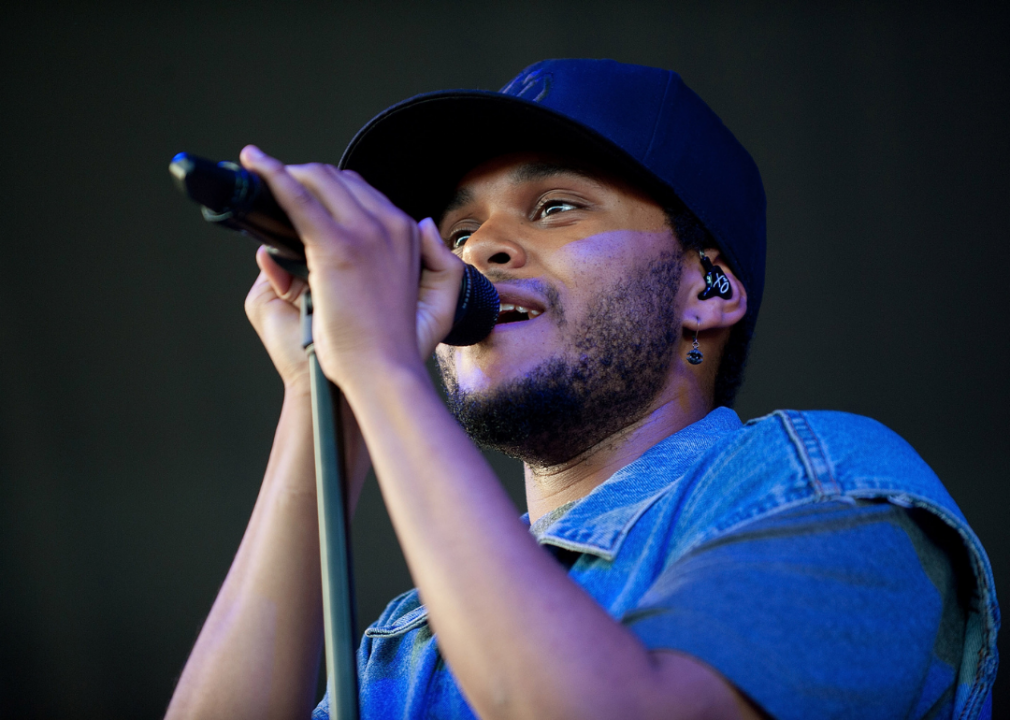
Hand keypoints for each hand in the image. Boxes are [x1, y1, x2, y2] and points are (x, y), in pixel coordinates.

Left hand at [239, 146, 463, 387]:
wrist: (383, 373)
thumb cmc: (400, 347)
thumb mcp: (440, 302)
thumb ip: (438, 259)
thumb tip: (424, 224)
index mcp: (408, 236)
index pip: (363, 193)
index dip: (330, 191)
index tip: (305, 197)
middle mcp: (389, 226)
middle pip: (339, 180)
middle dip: (305, 177)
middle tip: (274, 186)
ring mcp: (363, 233)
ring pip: (318, 180)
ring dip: (286, 172)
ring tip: (259, 174)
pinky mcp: (335, 247)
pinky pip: (297, 198)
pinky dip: (273, 175)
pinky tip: (254, 164)